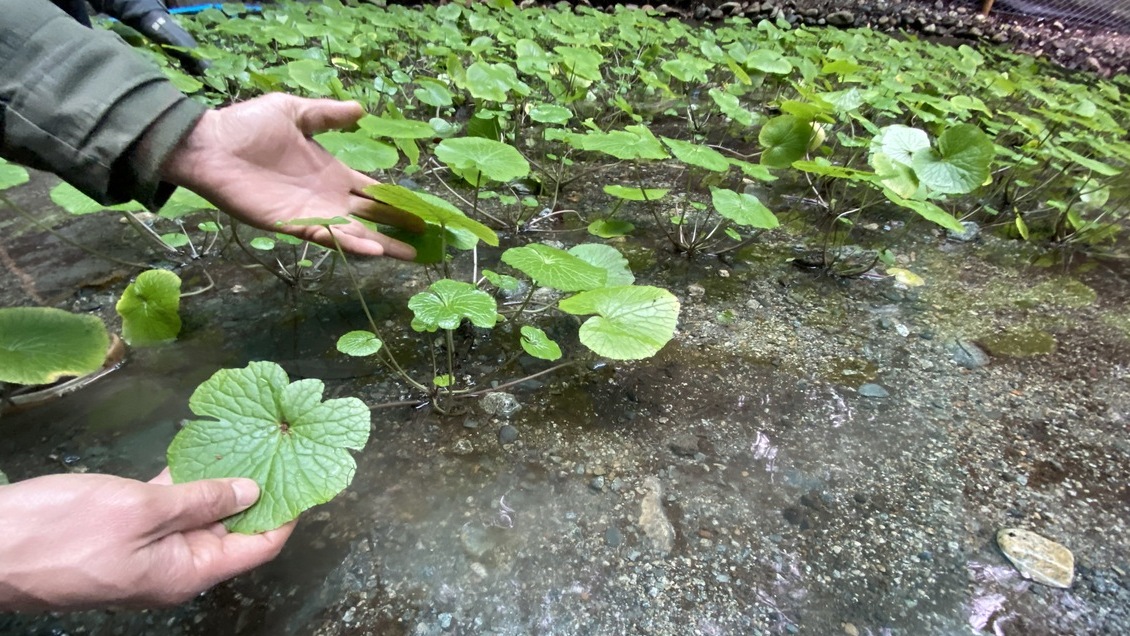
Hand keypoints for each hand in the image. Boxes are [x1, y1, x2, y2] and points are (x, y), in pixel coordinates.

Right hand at [0, 470, 293, 609]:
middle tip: (278, 445)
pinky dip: (183, 481)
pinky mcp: (123, 532)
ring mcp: (149, 550)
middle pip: (232, 529)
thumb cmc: (63, 533)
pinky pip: (167, 507)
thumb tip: (251, 493)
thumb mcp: (141, 510)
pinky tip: (195, 449)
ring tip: (248, 438)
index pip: (258, 547)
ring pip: (199, 513)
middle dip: (256, 489)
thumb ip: (200, 500)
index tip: (305, 475)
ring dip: (220, 479)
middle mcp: (175, 566)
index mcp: (187, 572)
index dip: (284, 513)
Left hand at [160, 93, 422, 258]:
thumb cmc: (247, 127)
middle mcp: (328, 197)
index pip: (373, 192)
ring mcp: (313, 212)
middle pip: (372, 218)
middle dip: (399, 229)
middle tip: (428, 241)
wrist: (210, 145)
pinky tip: (374, 250)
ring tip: (409, 255)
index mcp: (332, 172)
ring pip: (356, 234)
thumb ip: (327, 115)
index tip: (423, 213)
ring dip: (382, 245)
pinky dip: (351, 245)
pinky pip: (328, 237)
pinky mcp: (293, 224)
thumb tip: (360, 110)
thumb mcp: (293, 111)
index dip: (397, 202)